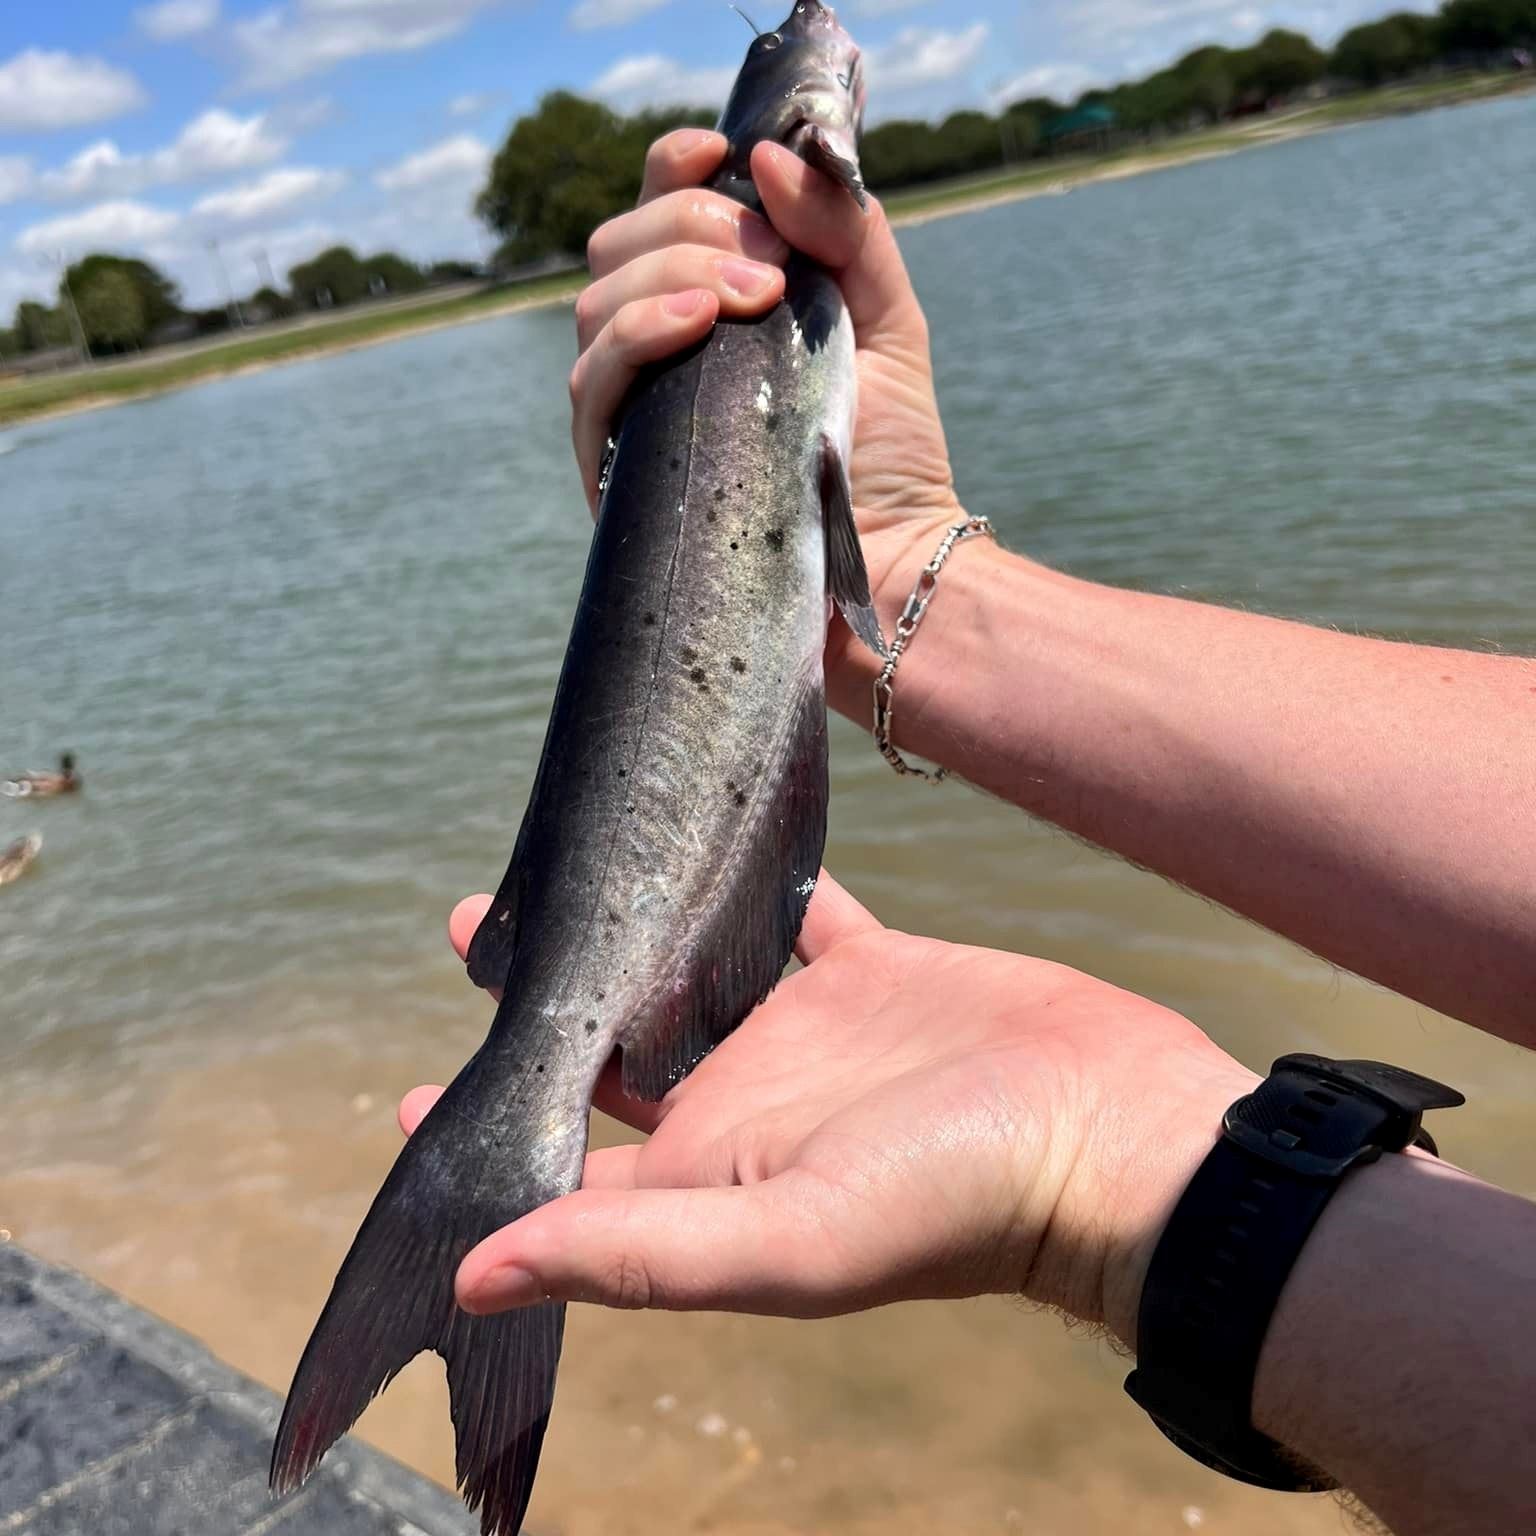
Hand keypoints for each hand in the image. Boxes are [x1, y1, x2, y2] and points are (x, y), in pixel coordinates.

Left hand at [401, 874, 1256, 1344]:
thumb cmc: (957, 1204)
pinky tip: (709, 833)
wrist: (1106, 1131)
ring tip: (569, 869)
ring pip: (692, 971)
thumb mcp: (785, 1239)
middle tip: (478, 930)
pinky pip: (791, 914)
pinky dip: (749, 881)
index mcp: (710, 1172)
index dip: (494, 1135)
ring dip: (632, 929)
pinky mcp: (869, 969)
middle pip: (616, 1052)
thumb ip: (634, 1251)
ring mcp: (808, 1032)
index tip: (414, 1099)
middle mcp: (745, 1102)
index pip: (570, 1163)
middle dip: (545, 1002)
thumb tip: (476, 1278)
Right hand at [571, 130, 964, 712]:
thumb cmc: (891, 450)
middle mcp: (659, 354)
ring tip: (754, 297)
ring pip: (595, 306)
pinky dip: (636, 335)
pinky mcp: (618, 475)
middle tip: (771, 268)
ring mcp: (633, 415)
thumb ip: (846, 228)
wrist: (893, 560)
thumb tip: (770, 154)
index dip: (671, 169)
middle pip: (616, 248)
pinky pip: (592, 386)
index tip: (720, 155)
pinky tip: (695, 325)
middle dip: (689, 228)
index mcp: (708, 308)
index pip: (653, 212)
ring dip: (669, 277)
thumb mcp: (887, 320)